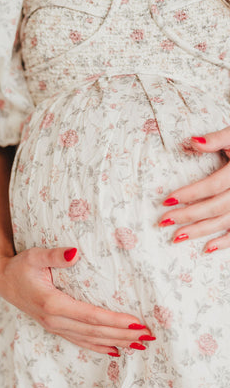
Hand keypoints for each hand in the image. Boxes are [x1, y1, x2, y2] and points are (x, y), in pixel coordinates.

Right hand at [0, 246, 154, 356]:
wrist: (3, 279)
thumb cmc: (21, 265)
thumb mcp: (35, 255)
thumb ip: (54, 255)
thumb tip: (75, 252)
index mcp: (52, 304)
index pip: (91, 316)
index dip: (115, 321)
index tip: (137, 322)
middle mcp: (55, 320)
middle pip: (95, 331)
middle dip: (123, 334)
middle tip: (148, 336)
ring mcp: (55, 326)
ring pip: (90, 340)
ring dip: (116, 342)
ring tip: (139, 345)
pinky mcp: (55, 327)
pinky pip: (80, 341)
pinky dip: (99, 347)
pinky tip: (115, 351)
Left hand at [158, 125, 229, 252]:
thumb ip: (216, 139)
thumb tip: (192, 141)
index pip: (213, 186)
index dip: (190, 193)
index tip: (168, 200)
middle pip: (216, 207)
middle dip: (189, 215)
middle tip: (164, 221)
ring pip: (225, 222)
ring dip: (201, 231)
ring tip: (177, 237)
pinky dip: (225, 242)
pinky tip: (207, 248)